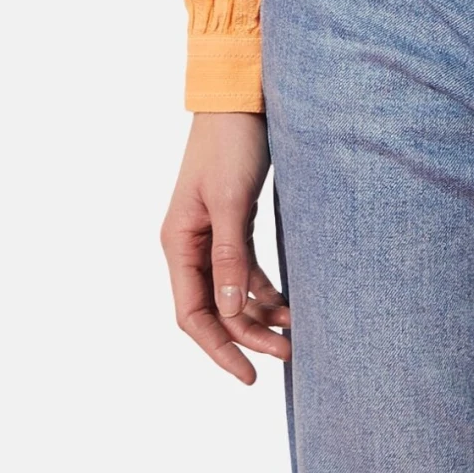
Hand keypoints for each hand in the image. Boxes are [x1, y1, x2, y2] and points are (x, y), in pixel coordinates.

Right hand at [160, 112, 291, 383]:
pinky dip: (263, 289)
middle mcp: (190, 244)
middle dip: (247, 336)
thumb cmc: (232, 143)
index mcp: (178, 243)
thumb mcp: (231, 201)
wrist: (241, 96)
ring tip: (295, 335)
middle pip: (214, 310)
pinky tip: (288, 304)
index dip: (218, 348)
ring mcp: (211, 234)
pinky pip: (245, 270)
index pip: (193, 315)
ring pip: (231, 293)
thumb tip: (228, 312)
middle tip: (288, 355)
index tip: (248, 375)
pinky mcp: (233, 222)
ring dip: (259, 315)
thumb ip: (229, 256)